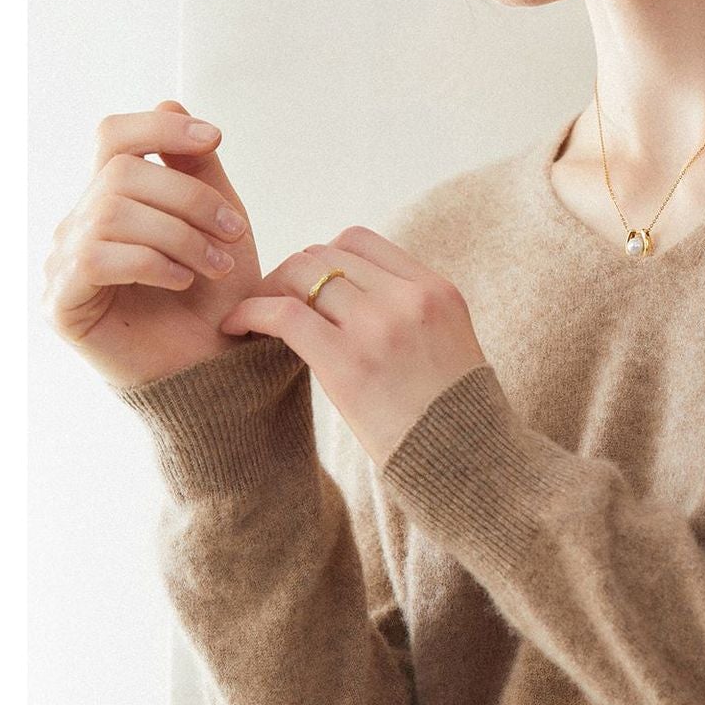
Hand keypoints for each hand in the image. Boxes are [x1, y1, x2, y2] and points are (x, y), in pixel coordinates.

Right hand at [43, 101, 263, 389]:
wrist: (219, 367)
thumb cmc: (219, 296)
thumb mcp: (220, 220)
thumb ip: (197, 168)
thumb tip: (170, 100)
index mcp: (115, 198)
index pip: (114, 137)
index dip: (159, 127)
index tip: (214, 137)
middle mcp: (81, 223)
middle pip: (121, 174)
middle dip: (188, 198)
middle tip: (232, 232)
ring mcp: (65, 262)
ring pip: (113, 212)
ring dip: (179, 236)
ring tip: (216, 266)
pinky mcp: (62, 303)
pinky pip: (96, 258)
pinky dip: (151, 263)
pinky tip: (183, 282)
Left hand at [217, 226, 489, 468]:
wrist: (469, 464)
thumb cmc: (454, 415)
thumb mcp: (449, 343)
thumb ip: (411, 312)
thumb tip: (355, 297)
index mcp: (435, 289)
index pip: (359, 240)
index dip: (322, 257)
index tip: (306, 288)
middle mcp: (409, 298)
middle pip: (325, 254)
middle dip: (290, 273)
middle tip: (271, 302)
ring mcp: (380, 327)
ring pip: (301, 275)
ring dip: (268, 290)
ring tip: (254, 317)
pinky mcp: (348, 363)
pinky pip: (284, 315)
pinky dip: (251, 312)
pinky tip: (236, 327)